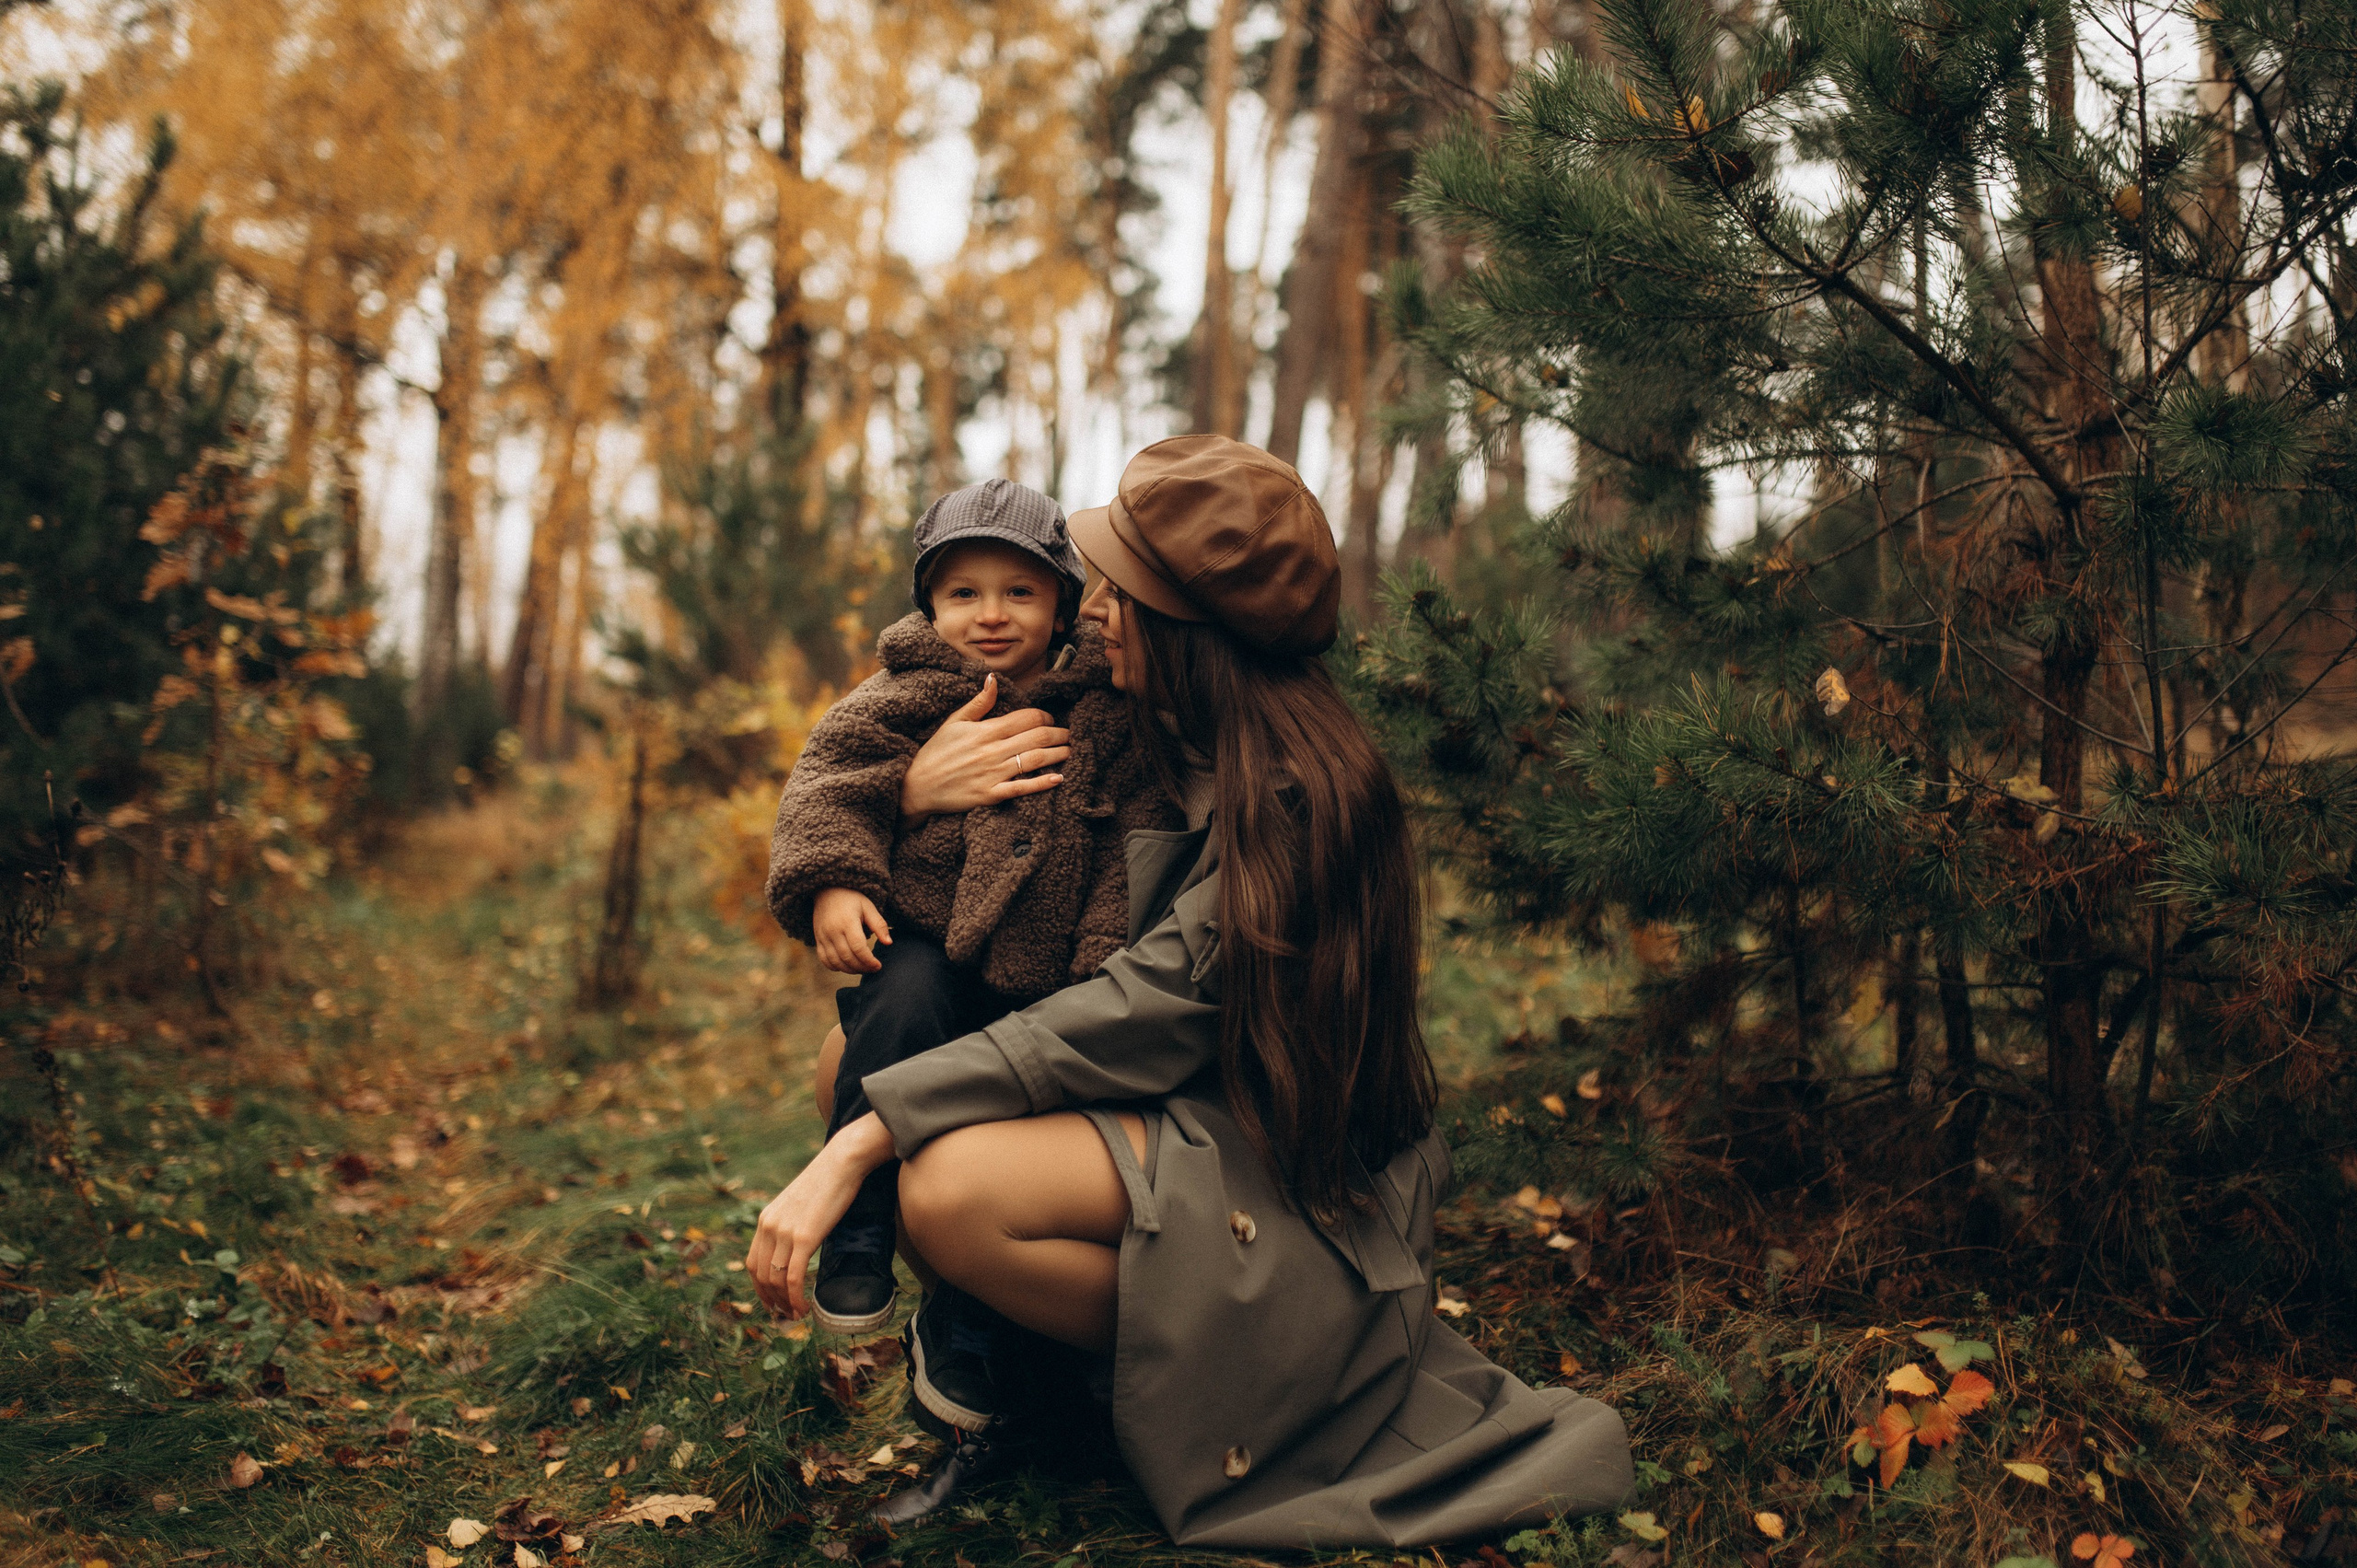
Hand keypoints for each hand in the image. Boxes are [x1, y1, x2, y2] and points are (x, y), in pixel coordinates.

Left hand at [746, 1113, 896, 1316]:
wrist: (842, 1162)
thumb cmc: (828, 1183)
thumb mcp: (799, 1206)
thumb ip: (791, 1225)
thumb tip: (796, 1247)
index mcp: (765, 1220)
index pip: (752, 1264)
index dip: (760, 1288)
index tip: (772, 1302)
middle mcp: (769, 1227)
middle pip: (760, 1276)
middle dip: (770, 1301)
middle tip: (785, 1315)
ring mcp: (785, 1232)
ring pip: (775, 1280)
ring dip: (784, 1304)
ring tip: (797, 1314)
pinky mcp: (804, 1237)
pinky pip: (793, 1277)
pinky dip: (795, 1297)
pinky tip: (805, 1307)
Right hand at [812, 887, 889, 973]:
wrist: (827, 890)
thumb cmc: (851, 898)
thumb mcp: (868, 907)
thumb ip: (879, 925)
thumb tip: (889, 943)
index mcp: (847, 922)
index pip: (858, 947)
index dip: (869, 960)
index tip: (878, 965)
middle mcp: (833, 931)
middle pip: (847, 957)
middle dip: (862, 967)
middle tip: (873, 969)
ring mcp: (823, 936)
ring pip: (835, 961)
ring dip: (850, 970)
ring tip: (862, 968)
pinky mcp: (817, 939)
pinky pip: (824, 959)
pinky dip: (835, 967)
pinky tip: (847, 966)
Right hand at [899, 673, 1072, 822]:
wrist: (917, 786)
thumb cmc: (936, 752)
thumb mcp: (954, 722)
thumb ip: (978, 702)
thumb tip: (993, 678)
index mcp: (986, 730)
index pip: (1026, 718)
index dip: (1044, 716)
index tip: (1050, 719)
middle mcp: (992, 750)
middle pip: (1037, 737)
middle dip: (1058, 734)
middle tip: (1069, 734)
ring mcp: (992, 774)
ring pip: (1034, 760)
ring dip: (1057, 755)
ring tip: (1069, 751)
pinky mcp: (991, 795)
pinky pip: (1022, 788)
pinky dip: (1042, 783)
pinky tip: (1058, 778)